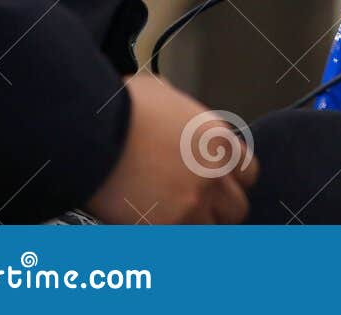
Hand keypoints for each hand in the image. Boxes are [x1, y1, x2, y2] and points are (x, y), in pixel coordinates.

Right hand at [85, 74, 258, 224]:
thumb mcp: (165, 96)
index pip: (248, 174)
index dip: (230, 182)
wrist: (92, 130)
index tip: (217, 187)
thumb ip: (182, 116)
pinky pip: (182, 244)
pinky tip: (154, 231)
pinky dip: (171, 239)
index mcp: (218, 140)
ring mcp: (193, 201)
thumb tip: (175, 117)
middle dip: (217, 211)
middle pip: (236, 208)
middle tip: (195, 210)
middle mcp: (213, 172)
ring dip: (194, 229)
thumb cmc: (121, 109)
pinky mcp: (166, 225)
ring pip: (212, 231)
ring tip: (173, 223)